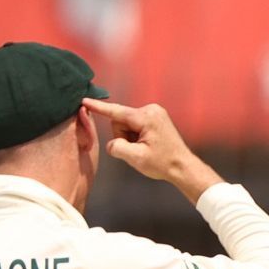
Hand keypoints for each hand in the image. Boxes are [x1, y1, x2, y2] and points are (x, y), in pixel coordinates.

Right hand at [83, 97, 222, 202]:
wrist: (184, 167)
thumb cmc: (163, 164)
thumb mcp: (136, 158)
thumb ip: (117, 148)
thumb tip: (112, 144)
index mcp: (146, 117)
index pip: (116, 112)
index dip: (98, 108)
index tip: (84, 100)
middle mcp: (151, 110)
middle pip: (121, 120)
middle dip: (124, 136)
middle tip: (139, 150)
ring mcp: (154, 112)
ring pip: (127, 123)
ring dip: (131, 138)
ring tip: (146, 149)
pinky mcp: (155, 117)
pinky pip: (135, 125)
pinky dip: (136, 136)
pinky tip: (148, 145)